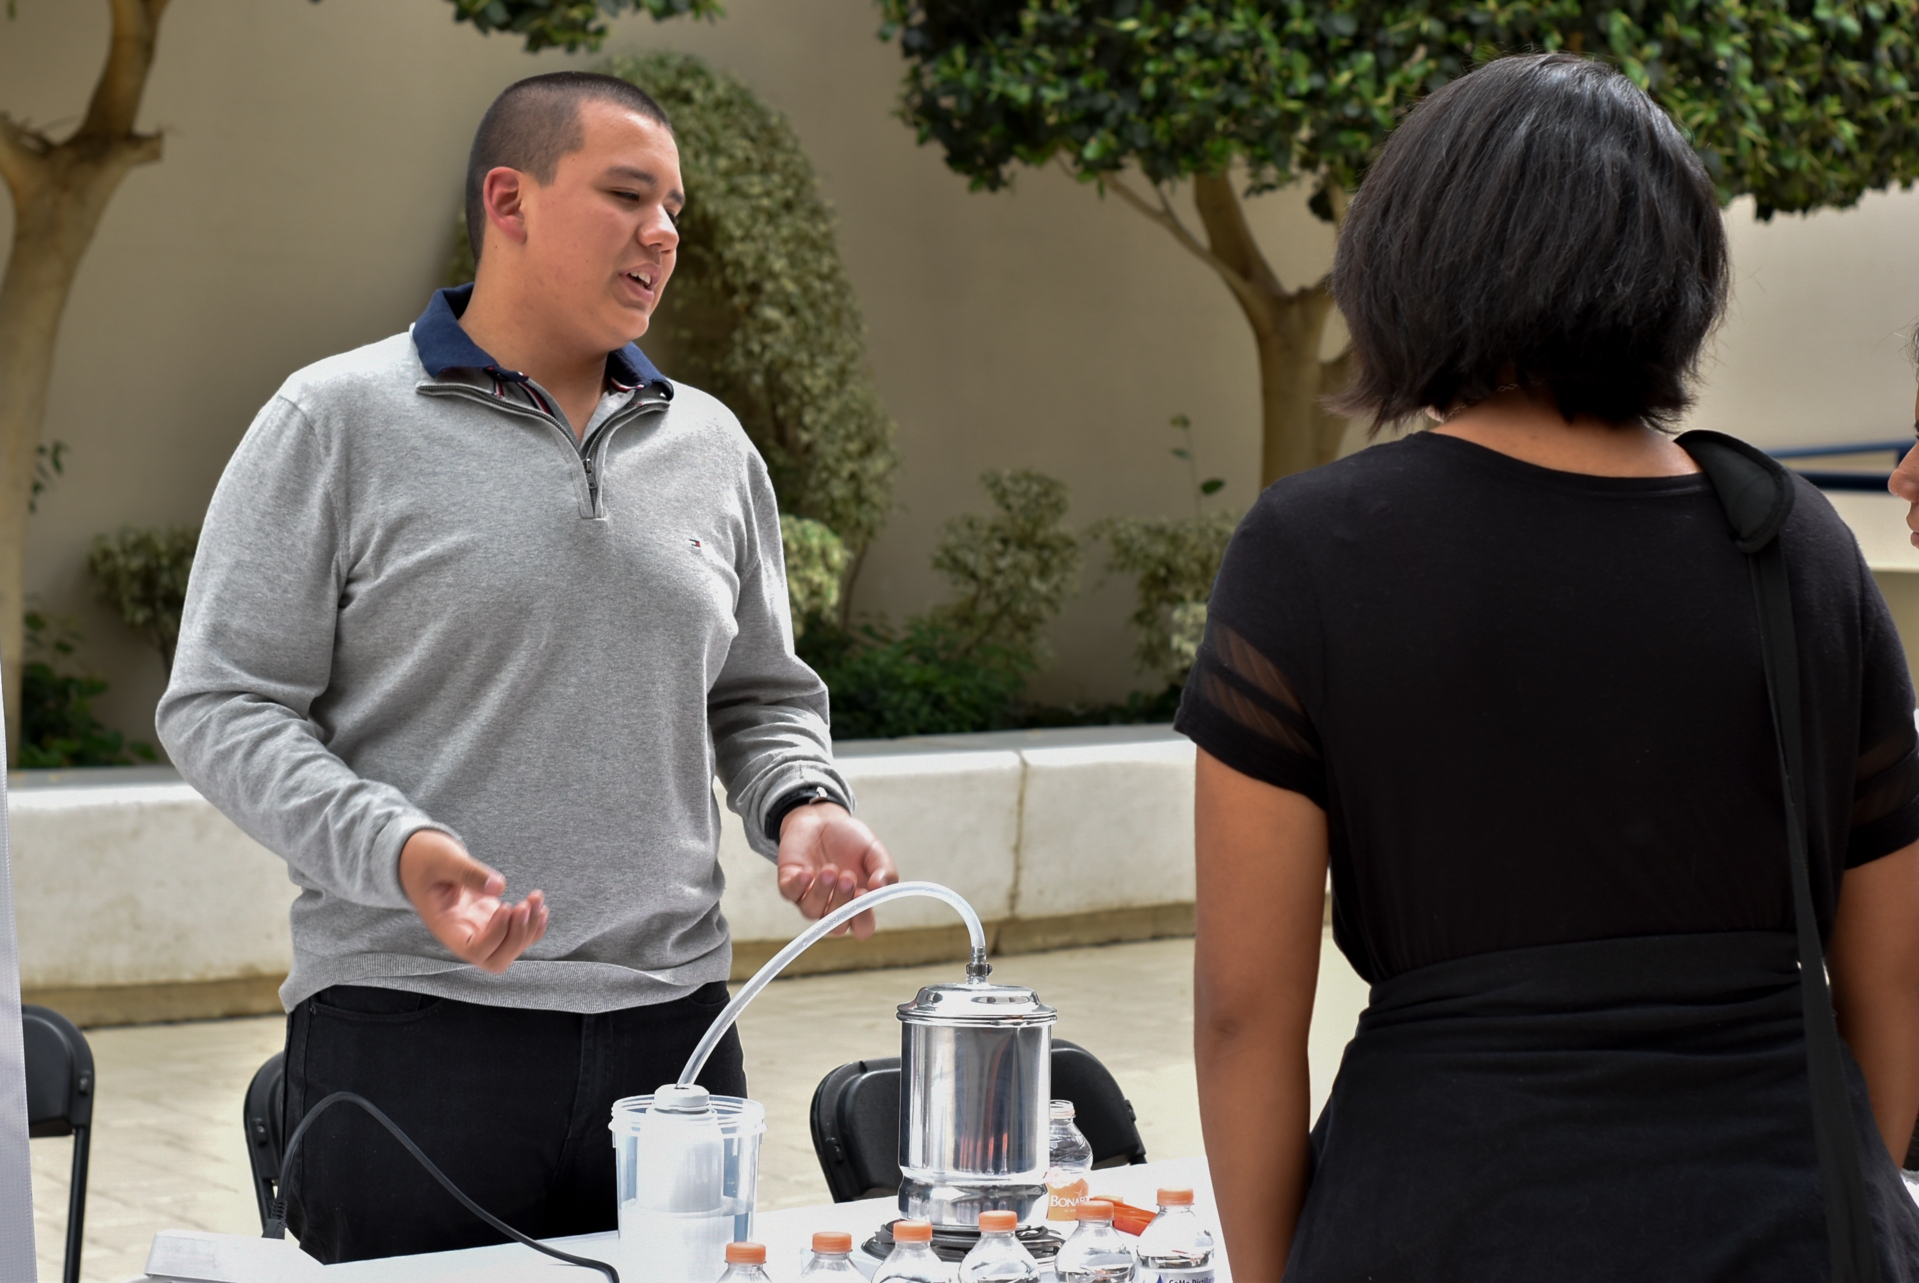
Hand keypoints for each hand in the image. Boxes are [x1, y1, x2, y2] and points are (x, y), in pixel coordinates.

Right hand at [397, 829, 547, 973]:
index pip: (474, 950)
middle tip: (524, 906)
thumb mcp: (443, 859)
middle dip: (517, 938)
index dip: (496, 935)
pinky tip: (538, 905)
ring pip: (510, 950)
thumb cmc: (426, 859)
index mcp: (445, 927)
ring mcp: (479, 930)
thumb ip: (468, 872)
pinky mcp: (491, 920)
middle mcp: (463, 935)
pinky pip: (517, 935)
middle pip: (495, 960)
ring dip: (530, 928)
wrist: (420, 860)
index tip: (506, 905)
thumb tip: (500, 887)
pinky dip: (533, 925)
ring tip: (535, 897)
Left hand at [775, 803, 897, 938]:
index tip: (864, 893)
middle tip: (847, 877)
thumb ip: (884, 869)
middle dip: (841, 904)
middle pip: (836, 926)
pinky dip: (799, 885)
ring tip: (830, 869)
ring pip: (812, 911)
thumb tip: (880, 888)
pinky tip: (808, 872)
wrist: (822, 819)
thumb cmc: (850, 840)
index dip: (862, 918)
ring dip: (822, 892)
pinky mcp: (789, 884)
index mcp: (856, 903)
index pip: (862, 927)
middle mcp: (832, 906)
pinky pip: (790, 894)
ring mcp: (809, 897)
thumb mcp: (874, 851)